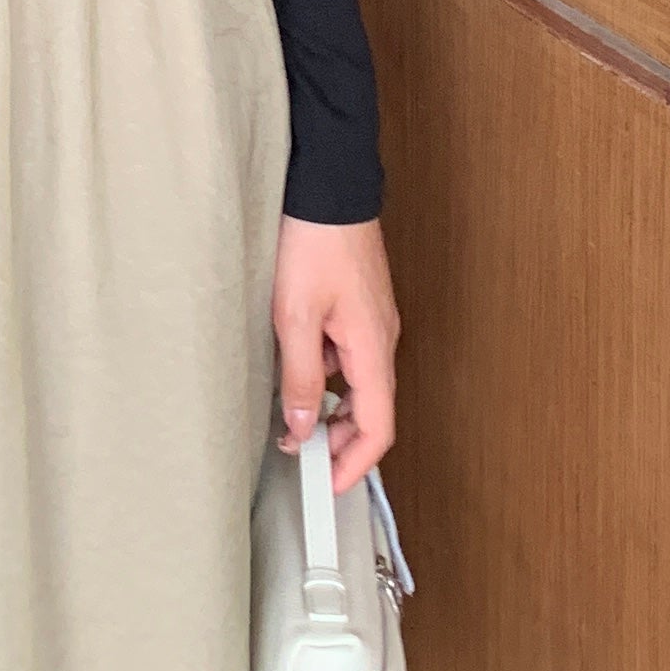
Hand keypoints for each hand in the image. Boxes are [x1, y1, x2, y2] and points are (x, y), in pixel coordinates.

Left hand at [271, 211, 399, 489]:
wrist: (328, 185)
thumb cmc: (313, 242)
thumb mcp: (294, 316)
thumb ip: (299, 376)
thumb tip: (302, 427)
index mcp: (373, 348)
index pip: (378, 428)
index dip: (355, 465)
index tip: (329, 485)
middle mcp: (381, 339)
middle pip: (371, 410)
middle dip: (339, 440)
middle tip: (299, 453)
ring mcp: (373, 321)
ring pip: (358, 383)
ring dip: (330, 405)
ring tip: (288, 410)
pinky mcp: (359, 305)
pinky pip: (349, 355)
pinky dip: (327, 373)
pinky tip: (294, 364)